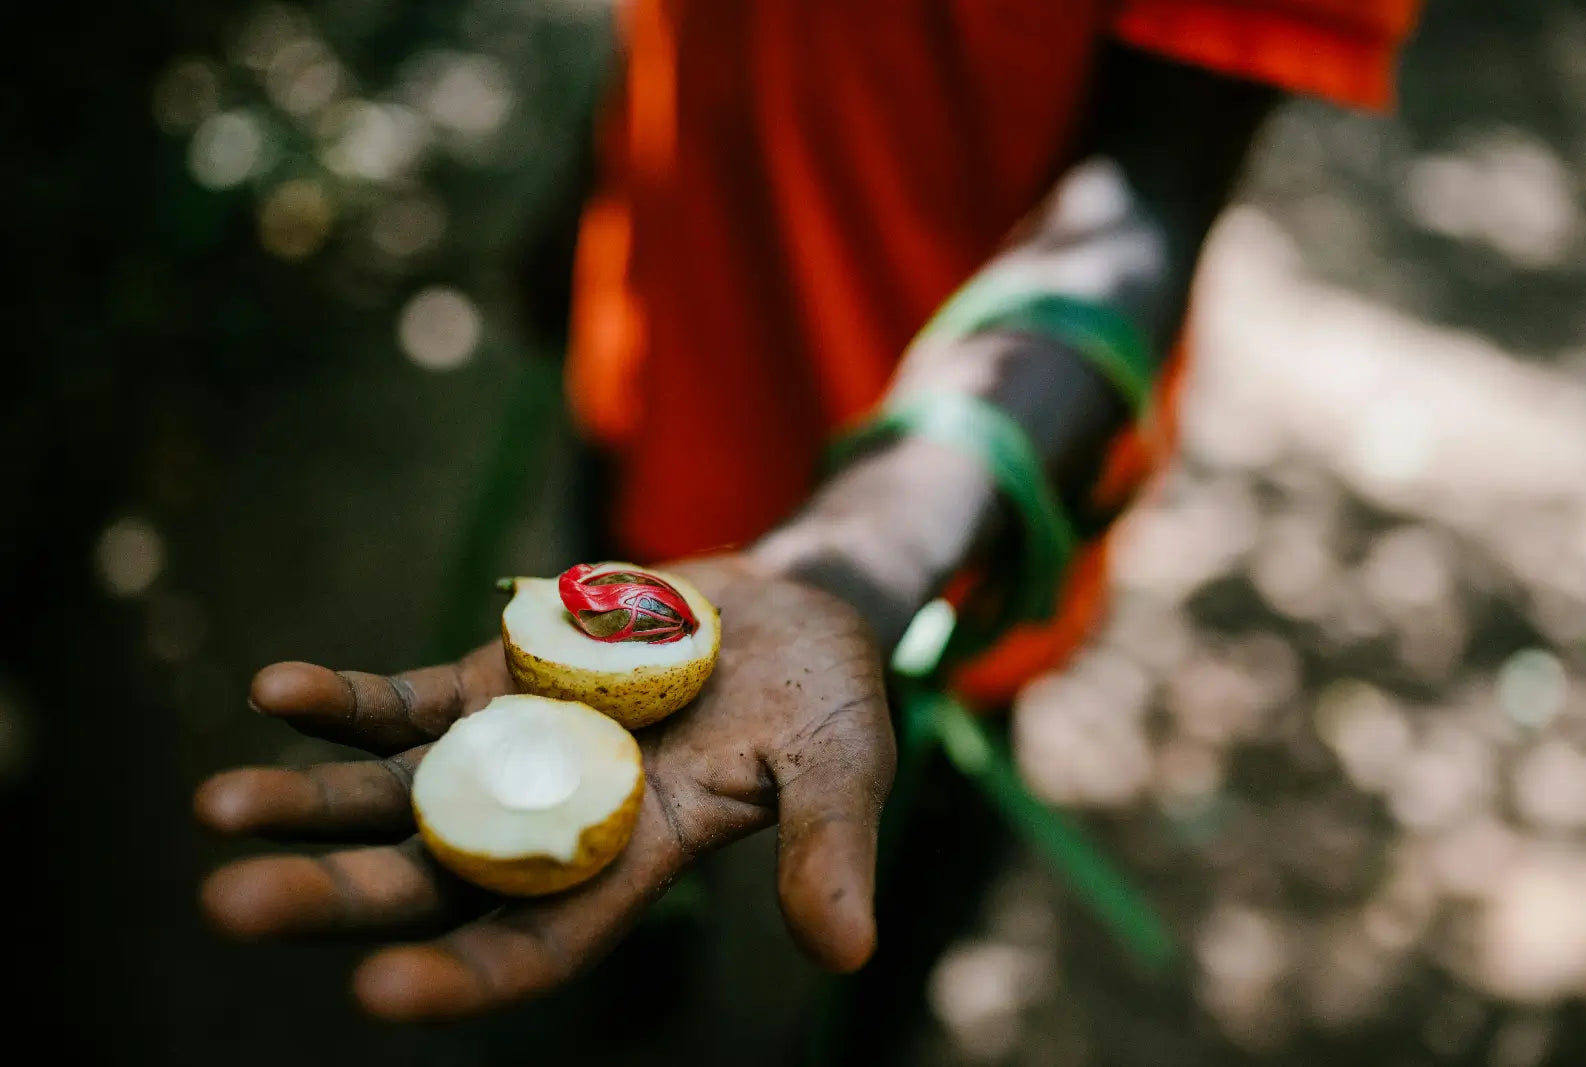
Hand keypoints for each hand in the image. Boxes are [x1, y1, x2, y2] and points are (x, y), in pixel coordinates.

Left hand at [195, 555, 895, 1020]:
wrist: (789, 607)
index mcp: (628, 866)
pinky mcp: (492, 681)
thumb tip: (845, 949)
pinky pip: (403, 700)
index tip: (380, 993)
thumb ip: (826, 849)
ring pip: (392, 792)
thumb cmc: (826, 701)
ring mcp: (511, 750)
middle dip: (334, 896)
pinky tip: (277, 692)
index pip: (533, 945)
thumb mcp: (841, 769)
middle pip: (429, 877)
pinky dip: (344, 700)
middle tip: (232, 906)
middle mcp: (549, 824)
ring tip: (217, 809)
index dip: (461, 976)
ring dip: (308, 801)